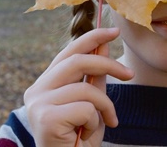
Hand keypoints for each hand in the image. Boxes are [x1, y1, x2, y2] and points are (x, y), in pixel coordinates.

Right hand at [24, 27, 133, 146]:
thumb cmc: (79, 139)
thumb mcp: (92, 103)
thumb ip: (95, 76)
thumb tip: (103, 44)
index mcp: (44, 84)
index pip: (69, 52)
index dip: (92, 38)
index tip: (114, 31)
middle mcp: (36, 91)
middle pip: (78, 62)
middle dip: (109, 65)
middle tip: (130, 74)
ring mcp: (38, 104)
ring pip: (86, 89)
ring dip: (104, 106)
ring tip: (106, 121)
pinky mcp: (46, 119)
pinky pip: (85, 108)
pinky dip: (95, 122)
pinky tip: (86, 133)